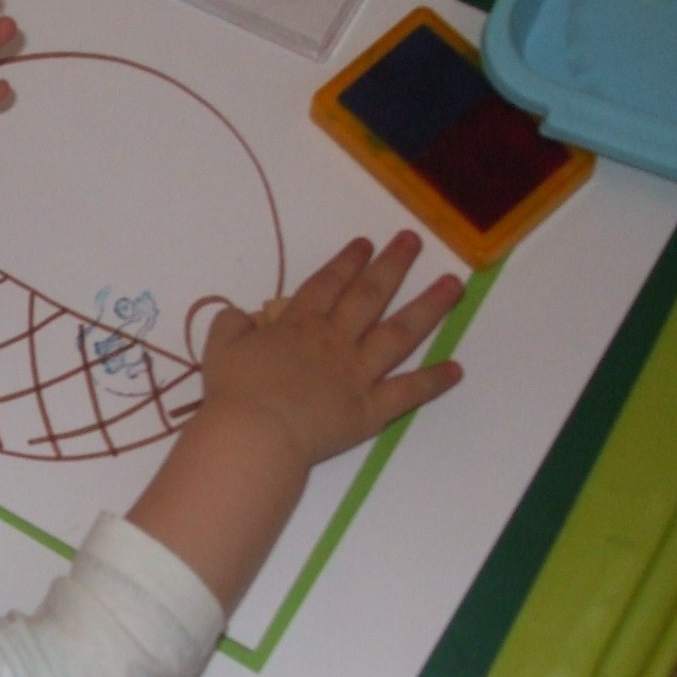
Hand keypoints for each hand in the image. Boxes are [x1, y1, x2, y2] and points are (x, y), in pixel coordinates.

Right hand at [199, 231, 464, 468]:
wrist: (255, 435)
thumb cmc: (234, 394)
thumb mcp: (219, 350)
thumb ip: (230, 326)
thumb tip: (241, 315)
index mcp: (299, 326)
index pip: (327, 285)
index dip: (347, 262)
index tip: (365, 243)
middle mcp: (335, 341)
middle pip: (369, 296)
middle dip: (392, 266)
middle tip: (413, 241)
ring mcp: (358, 373)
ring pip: (400, 334)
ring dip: (429, 307)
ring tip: (453, 286)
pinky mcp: (371, 409)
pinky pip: (408, 392)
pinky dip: (433, 381)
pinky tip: (457, 368)